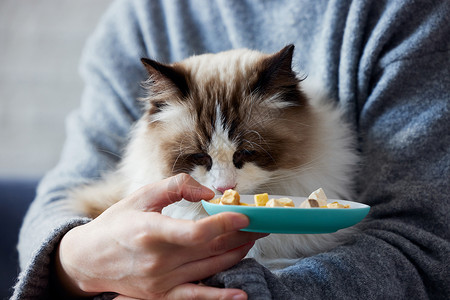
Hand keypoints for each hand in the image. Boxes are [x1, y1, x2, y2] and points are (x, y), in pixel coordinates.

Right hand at [56, 173, 265, 298]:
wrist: (88, 260)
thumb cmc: (116, 224)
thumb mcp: (141, 195)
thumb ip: (176, 186)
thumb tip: (208, 194)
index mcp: (151, 231)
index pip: (196, 232)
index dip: (225, 223)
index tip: (245, 214)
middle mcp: (158, 260)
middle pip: (210, 249)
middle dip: (240, 235)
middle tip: (259, 224)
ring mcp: (161, 281)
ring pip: (209, 268)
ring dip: (236, 254)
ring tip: (253, 240)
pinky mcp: (161, 295)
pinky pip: (196, 298)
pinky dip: (220, 297)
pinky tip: (241, 294)